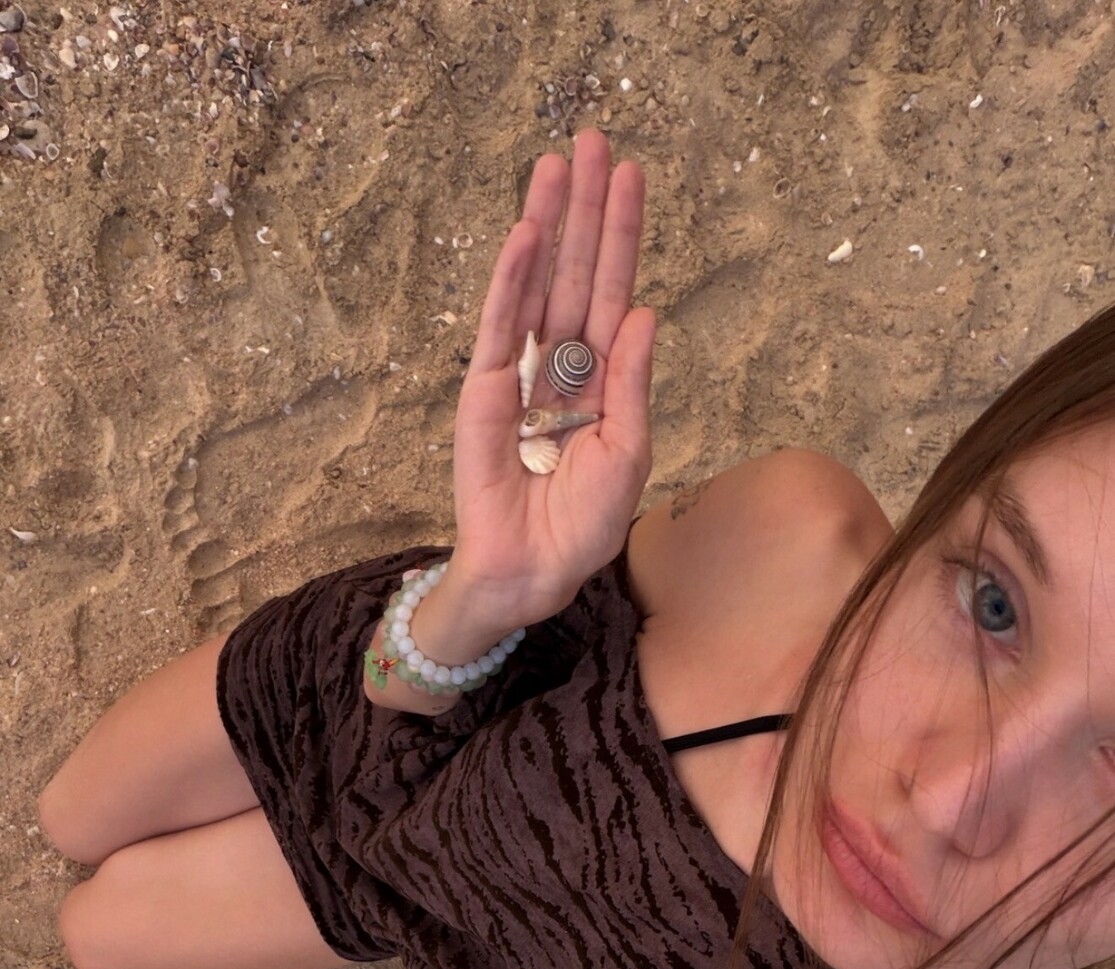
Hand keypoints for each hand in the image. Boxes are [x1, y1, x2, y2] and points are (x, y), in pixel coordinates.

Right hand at [449, 127, 655, 628]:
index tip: (632, 177)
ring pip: (538, 285)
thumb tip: (645, 313)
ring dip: (547, 225)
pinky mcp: (483, 392)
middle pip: (577, 273)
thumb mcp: (628, 455)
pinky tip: (523, 234)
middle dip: (586, 209)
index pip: (615, 294)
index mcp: (602, 381)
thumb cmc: (582, 527)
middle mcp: (562, 367)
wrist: (533, 572)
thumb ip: (632, 385)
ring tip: (558, 164)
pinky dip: (510, 280)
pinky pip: (499, 327)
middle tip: (594, 139)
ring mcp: (520, 375)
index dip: (623, 237)